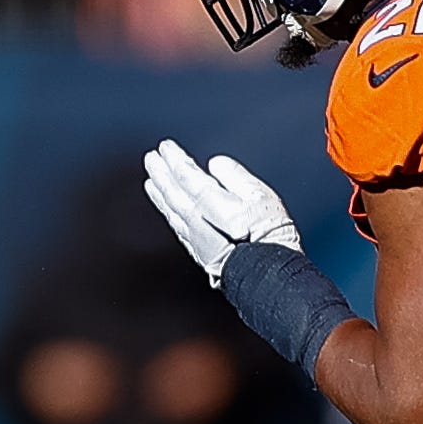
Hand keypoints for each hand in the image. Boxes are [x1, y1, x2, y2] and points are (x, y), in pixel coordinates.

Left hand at [141, 142, 301, 286]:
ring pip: (172, 211)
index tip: (165, 147)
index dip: (175, 160)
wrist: (271, 276)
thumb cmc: (272, 236)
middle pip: (174, 193)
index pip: (187, 177)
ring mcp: (197, 240)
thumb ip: (236, 178)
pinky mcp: (200, 254)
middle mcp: (199, 222)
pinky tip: (168, 210)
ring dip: (160, 194)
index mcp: (213, 204)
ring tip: (151, 182)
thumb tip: (217, 164)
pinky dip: (168, 214)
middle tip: (150, 159)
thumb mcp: (261, 197)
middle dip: (161, 174)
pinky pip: (177, 227)